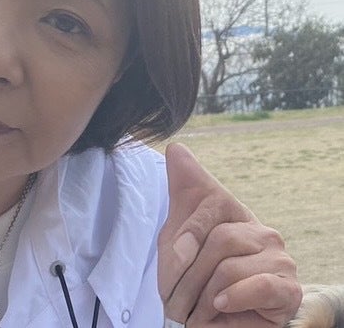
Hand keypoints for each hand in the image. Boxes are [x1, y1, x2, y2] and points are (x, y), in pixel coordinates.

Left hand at [158, 143, 301, 326]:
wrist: (212, 323)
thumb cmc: (193, 276)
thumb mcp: (177, 231)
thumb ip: (180, 188)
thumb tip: (176, 149)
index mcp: (237, 212)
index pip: (209, 205)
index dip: (186, 234)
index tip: (171, 258)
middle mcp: (261, 231)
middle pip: (220, 240)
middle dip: (189, 275)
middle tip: (176, 301)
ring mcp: (279, 259)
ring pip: (231, 267)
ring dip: (203, 297)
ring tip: (195, 312)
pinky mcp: (289, 289)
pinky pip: (259, 286)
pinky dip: (233, 299)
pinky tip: (219, 306)